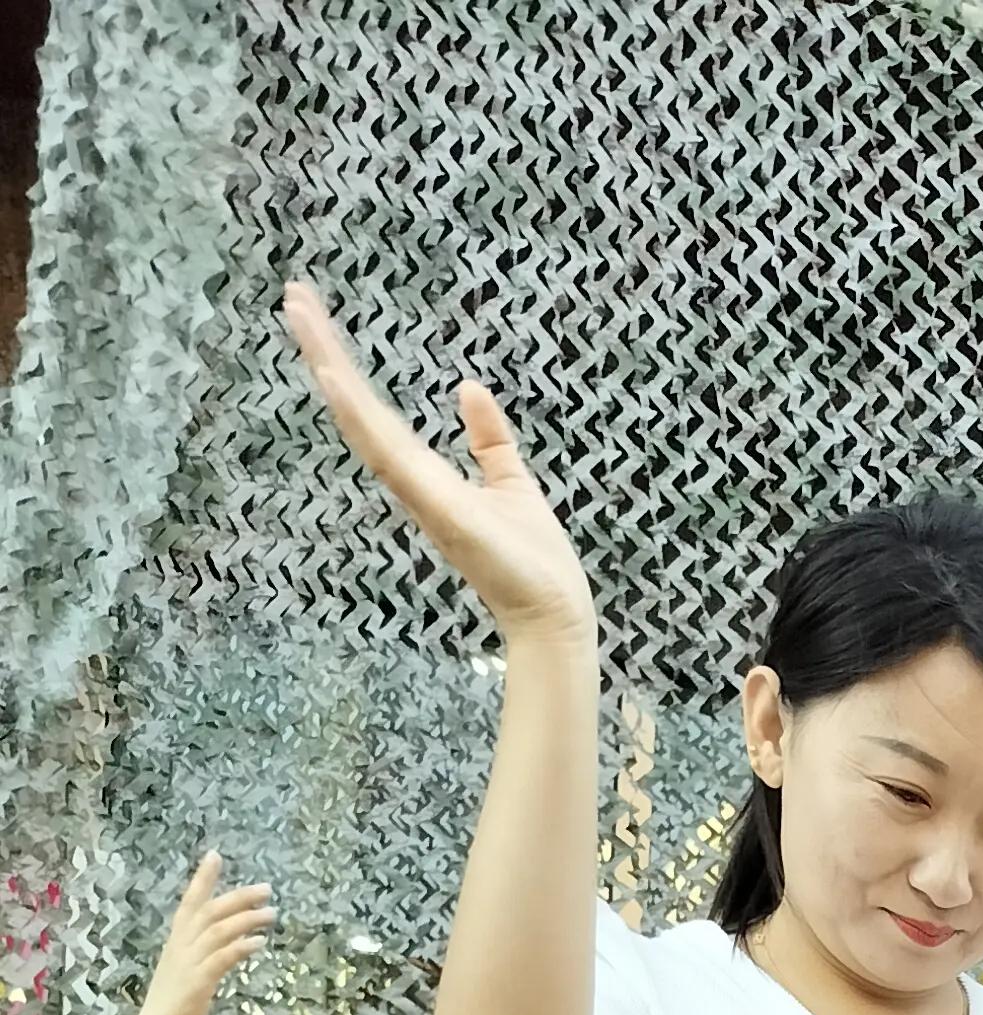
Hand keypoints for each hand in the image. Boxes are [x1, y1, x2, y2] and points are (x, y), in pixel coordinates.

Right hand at [131, 854, 275, 1014]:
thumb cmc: (171, 1013)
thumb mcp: (184, 978)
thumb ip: (199, 961)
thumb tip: (218, 953)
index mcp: (176, 945)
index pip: (189, 903)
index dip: (202, 879)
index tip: (215, 856)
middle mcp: (180, 948)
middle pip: (209, 911)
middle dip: (238, 896)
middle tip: (266, 889)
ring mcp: (188, 964)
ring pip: (218, 930)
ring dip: (246, 919)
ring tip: (271, 913)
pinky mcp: (198, 982)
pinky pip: (222, 958)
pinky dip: (241, 947)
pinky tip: (259, 943)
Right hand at [283, 284, 594, 640]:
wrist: (555, 616)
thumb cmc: (535, 562)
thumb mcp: (511, 481)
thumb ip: (489, 440)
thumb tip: (469, 388)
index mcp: (427, 476)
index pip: (377, 413)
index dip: (347, 368)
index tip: (320, 320)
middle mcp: (413, 483)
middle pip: (358, 409)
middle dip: (325, 352)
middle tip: (293, 297)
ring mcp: (419, 494)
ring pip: (363, 422)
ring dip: (330, 367)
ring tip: (299, 313)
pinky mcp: (436, 507)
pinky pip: (389, 456)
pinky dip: (358, 418)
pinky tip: (332, 377)